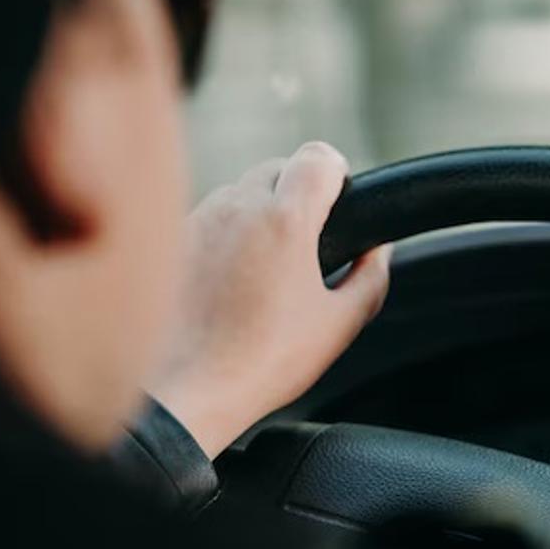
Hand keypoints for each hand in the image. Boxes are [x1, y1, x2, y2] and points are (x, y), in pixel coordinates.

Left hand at [151, 142, 391, 457]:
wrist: (188, 391)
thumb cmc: (265, 361)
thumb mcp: (339, 323)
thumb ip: (371, 278)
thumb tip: (378, 252)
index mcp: (285, 220)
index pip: (318, 157)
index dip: (337, 171)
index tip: (340, 196)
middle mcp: (236, 207)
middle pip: (278, 168)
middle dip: (298, 193)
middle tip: (308, 242)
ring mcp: (197, 219)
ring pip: (239, 191)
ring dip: (259, 213)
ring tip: (268, 268)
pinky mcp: (170, 239)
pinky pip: (208, 217)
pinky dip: (226, 234)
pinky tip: (230, 281)